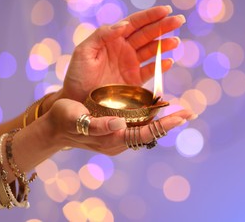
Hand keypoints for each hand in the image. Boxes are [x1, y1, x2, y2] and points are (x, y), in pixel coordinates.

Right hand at [47, 99, 194, 155]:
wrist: (54, 128)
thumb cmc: (64, 122)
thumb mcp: (77, 121)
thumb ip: (98, 125)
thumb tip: (119, 124)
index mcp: (113, 139)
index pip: (144, 133)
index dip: (164, 124)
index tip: (181, 116)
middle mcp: (120, 139)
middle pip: (151, 131)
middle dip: (170, 122)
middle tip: (189, 112)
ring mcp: (119, 134)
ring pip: (146, 126)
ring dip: (163, 119)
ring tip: (180, 110)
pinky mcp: (117, 127)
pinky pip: (138, 122)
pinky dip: (150, 114)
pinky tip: (158, 106)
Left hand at [62, 5, 185, 101]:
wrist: (75, 100)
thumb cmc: (77, 75)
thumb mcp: (84, 51)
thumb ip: (102, 35)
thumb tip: (123, 24)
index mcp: (113, 39)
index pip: (135, 23)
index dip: (151, 16)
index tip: (166, 10)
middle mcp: (124, 49)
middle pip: (148, 34)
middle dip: (164, 26)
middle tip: (179, 20)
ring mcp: (131, 64)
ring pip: (152, 50)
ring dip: (165, 44)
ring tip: (176, 41)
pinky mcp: (135, 81)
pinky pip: (151, 71)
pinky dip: (161, 66)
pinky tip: (169, 62)